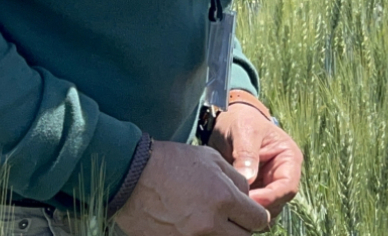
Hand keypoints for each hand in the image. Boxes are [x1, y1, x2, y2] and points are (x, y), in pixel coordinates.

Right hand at [114, 140, 269, 235]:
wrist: (130, 175)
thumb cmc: (172, 162)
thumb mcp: (212, 159)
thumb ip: (236, 181)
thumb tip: (249, 199)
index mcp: (224, 199)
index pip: (258, 220)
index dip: (256, 216)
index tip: (249, 212)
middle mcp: (209, 224)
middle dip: (242, 228)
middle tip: (232, 219)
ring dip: (222, 234)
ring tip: (212, 222)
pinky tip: (193, 227)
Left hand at [209, 104, 303, 218]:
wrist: (228, 120)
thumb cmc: (240, 121)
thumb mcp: (244, 131)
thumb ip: (246, 154)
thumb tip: (248, 180)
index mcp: (288, 159)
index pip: (287, 187)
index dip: (270, 197)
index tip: (248, 199)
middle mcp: (282, 175)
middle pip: (278, 204)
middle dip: (258, 208)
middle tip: (234, 206)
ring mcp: (268, 185)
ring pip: (265, 210)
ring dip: (249, 211)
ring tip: (229, 205)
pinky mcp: (254, 191)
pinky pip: (251, 208)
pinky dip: (241, 210)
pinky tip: (226, 205)